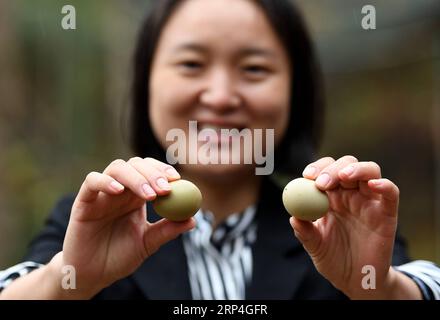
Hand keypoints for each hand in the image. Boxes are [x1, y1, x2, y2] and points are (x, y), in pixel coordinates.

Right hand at [62, 157, 194, 295]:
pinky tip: (119, 190)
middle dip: (153, 173)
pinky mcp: (83, 201)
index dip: (163, 171)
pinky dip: (105, 181)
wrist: (93, 274)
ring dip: (136, 177)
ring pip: (117, 168)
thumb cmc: (120, 256)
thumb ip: (168, 230)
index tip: (177, 179)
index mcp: (136, 196)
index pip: (151, 171)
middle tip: (165, 188)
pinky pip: (92, 181)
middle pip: (136, 164)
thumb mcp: (148, 242)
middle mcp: (120, 190)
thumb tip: (192, 220)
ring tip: (150, 195)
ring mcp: (101, 193)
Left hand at [290, 156, 399, 297]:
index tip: (307, 176)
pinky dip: (385, 185)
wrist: (355, 280)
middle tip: (321, 183)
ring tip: (343, 177)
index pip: (325, 171)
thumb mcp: (314, 246)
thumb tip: (293, 217)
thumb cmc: (333, 258)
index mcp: (331, 197)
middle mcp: (351, 194)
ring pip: (370, 171)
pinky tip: (374, 184)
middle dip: (332, 169)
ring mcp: (369, 202)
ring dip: (356, 169)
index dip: (317, 168)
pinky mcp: (387, 214)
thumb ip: (305, 232)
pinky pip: (391, 194)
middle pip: (346, 165)